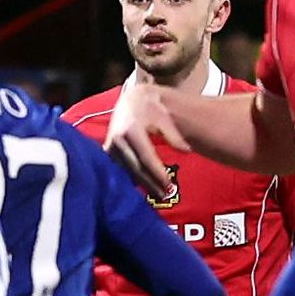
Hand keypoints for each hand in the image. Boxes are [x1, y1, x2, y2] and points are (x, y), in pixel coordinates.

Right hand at [100, 79, 179, 203]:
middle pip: (136, 168)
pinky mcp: (107, 151)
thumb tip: (186, 150)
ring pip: (127, 170)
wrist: (131, 100)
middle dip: (151, 184)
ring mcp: (110, 146)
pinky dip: (132, 177)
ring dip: (142, 183)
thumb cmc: (151, 108)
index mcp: (131, 131)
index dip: (158, 173)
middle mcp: (117, 140)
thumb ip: (174, 135)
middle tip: (165, 195)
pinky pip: (120, 168)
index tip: (169, 185)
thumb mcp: (164, 118)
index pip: (146, 158)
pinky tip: (142, 187)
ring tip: (157, 194)